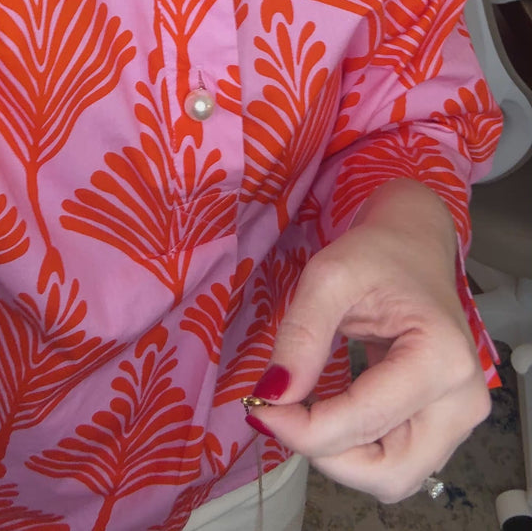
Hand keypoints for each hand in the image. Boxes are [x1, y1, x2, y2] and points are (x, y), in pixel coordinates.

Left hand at [245, 180, 491, 501]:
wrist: (414, 246)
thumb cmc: (379, 254)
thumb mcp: (330, 275)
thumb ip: (301, 335)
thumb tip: (273, 394)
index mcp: (441, 358)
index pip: (366, 421)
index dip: (304, 429)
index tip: (260, 407)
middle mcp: (463, 400)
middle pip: (388, 472)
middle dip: (326, 453)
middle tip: (284, 414)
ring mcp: (461, 418)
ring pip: (393, 478)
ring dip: (341, 457)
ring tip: (309, 410)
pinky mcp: (447, 425)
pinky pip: (397, 463)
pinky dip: (357, 450)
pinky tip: (334, 413)